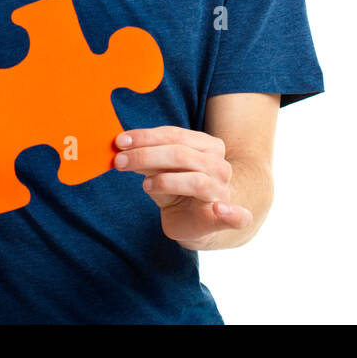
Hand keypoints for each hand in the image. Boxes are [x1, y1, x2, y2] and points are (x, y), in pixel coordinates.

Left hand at [113, 126, 251, 246]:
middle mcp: (218, 166)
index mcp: (207, 146)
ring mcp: (222, 191)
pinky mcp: (224, 219)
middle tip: (119, 161)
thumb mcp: (161, 171)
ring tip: (145, 185)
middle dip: (146, 155)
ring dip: (166, 181)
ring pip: (196, 180)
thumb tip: (122, 147)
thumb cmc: (180, 189)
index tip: (120, 141)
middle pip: (181, 154)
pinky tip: (220, 210)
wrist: (201, 222)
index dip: (146, 137)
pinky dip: (232, 213)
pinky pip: (237, 217)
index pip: (175, 135)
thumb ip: (148, 160)